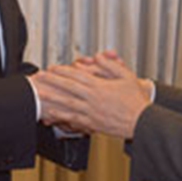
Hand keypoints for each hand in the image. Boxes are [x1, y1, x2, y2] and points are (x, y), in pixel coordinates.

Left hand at [34, 53, 151, 138]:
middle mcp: (93, 99)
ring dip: (52, 98)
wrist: (142, 121)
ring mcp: (91, 112)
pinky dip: (61, 116)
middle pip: (68, 88)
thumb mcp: (126, 76)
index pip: (77, 76)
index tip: (52, 68)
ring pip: (67, 104)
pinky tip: (52, 114)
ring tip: (41, 94)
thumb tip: (98, 57)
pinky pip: (74, 119)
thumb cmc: (136, 101)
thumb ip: (110, 65)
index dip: (63, 71)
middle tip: (40, 78)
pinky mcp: (92, 124)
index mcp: (100, 87)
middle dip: (52, 82)